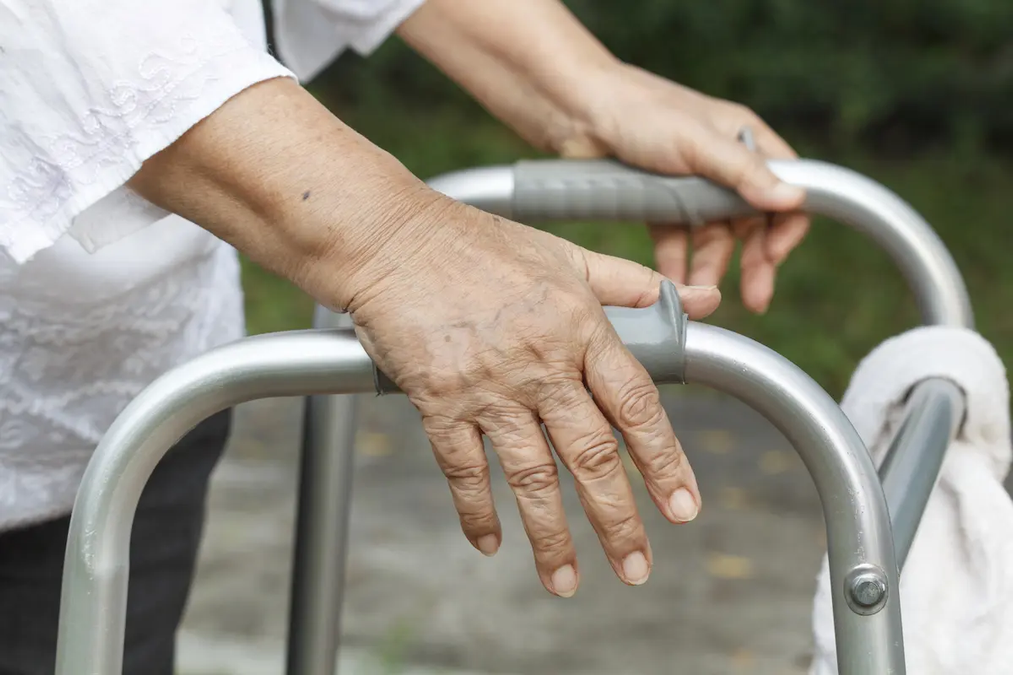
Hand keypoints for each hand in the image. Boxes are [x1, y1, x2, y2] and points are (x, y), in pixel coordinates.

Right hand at [344, 195, 720, 596]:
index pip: (636, 404)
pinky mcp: (437, 399)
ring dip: (551, 534)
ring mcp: (487, 385)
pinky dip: (476, 510)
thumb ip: (632, 284)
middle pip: (589, 454)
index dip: (664, 459)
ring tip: (566, 581)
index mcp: (579, 325)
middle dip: (617, 519)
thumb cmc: (478, 243)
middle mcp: (539, 361)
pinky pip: (462, 467)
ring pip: (530, 474)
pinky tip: (491, 543)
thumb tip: (700, 301)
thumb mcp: (565, 254)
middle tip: (636, 568)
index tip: (683, 507)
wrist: (390, 237)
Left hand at [558, 64, 809, 313]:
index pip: (785, 187)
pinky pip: (677, 239)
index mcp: (744, 138)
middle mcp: (723, 163)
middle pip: (753, 220)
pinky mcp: (660, 202)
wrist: (576, 112)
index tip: (774, 255)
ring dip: (712, 266)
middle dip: (756, 259)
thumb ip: (742, 173)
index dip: (786, 223)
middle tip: (756, 297)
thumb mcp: (696, 142)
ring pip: (714, 235)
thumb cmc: (639, 110)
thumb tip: (792, 198)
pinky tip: (673, 282)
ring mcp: (691, 184)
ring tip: (703, 293)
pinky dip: (677, 261)